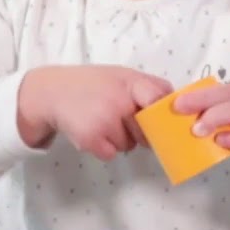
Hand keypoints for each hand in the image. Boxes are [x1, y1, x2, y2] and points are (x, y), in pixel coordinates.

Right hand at [17, 65, 172, 160]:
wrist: (51, 92)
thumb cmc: (93, 84)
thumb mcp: (122, 76)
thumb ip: (148, 88)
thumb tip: (179, 107)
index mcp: (130, 82)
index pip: (159, 98)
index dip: (164, 113)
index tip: (165, 122)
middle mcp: (120, 101)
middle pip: (148, 131)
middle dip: (140, 131)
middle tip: (123, 119)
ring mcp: (105, 120)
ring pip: (130, 145)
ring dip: (121, 140)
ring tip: (103, 122)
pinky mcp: (92, 138)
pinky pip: (112, 154)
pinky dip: (105, 148)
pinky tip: (93, 132)